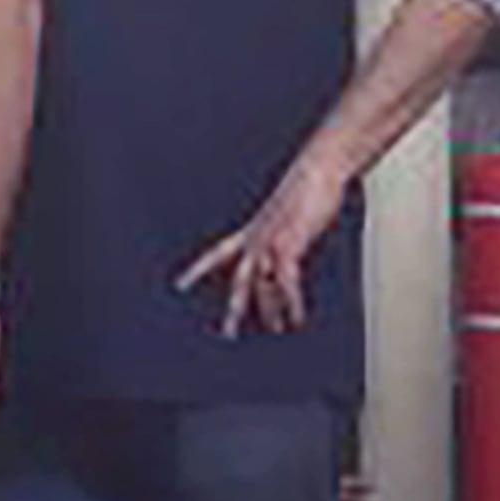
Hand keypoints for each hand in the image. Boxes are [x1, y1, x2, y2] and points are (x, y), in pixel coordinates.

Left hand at [177, 153, 353, 337]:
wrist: (319, 167)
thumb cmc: (307, 187)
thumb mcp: (288, 214)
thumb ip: (283, 236)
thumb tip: (286, 258)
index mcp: (252, 229)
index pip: (217, 253)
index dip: (198, 270)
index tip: (180, 285)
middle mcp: (255, 237)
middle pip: (238, 279)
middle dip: (235, 307)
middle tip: (228, 332)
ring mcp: (270, 241)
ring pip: (261, 285)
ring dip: (269, 310)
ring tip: (275, 330)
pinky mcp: (289, 243)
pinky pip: (286, 282)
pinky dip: (292, 303)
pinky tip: (296, 319)